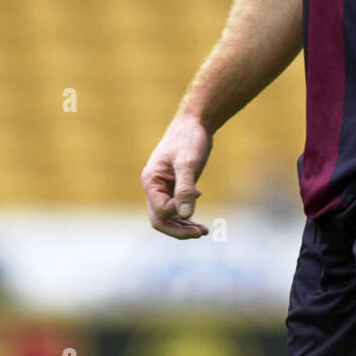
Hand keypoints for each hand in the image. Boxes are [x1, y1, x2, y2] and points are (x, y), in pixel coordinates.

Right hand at [141, 114, 212, 238]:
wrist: (196, 122)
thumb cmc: (190, 138)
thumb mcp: (188, 163)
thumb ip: (185, 189)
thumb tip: (184, 216)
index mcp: (151, 180)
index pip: (160, 210)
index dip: (177, 212)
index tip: (195, 196)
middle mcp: (154, 186)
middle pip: (160, 219)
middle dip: (179, 229)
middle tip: (201, 233)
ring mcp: (163, 187)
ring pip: (169, 216)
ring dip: (184, 226)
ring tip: (203, 231)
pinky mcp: (174, 185)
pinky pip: (176, 207)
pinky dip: (187, 215)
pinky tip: (197, 217)